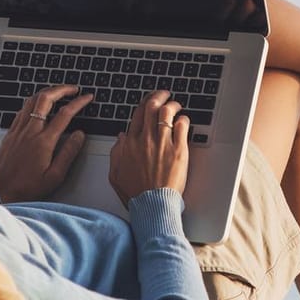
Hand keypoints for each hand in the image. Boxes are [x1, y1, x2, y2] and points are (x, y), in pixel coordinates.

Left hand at [0, 85, 91, 202]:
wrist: (1, 192)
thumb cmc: (28, 188)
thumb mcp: (55, 176)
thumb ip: (69, 153)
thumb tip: (80, 134)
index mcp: (44, 142)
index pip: (65, 114)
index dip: (79, 102)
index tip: (87, 97)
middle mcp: (30, 132)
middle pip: (45, 98)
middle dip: (61, 89)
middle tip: (73, 88)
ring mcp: (18, 130)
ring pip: (32, 100)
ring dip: (47, 92)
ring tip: (58, 93)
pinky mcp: (10, 133)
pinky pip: (22, 110)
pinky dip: (33, 102)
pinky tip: (38, 106)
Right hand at [108, 89, 189, 206]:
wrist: (152, 205)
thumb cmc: (136, 193)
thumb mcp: (116, 173)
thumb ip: (116, 153)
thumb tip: (121, 138)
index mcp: (130, 143)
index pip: (137, 114)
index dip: (144, 103)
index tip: (150, 100)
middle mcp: (145, 140)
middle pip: (151, 107)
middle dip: (159, 96)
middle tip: (165, 94)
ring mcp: (162, 144)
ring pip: (166, 112)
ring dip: (172, 104)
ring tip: (176, 105)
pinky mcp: (178, 150)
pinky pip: (182, 126)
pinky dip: (183, 119)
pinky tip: (183, 121)